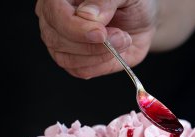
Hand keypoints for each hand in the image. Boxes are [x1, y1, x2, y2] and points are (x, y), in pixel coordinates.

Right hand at [35, 0, 157, 78]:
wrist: (140, 20)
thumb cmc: (129, 1)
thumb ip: (104, 0)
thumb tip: (88, 15)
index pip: (54, 14)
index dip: (76, 28)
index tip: (101, 34)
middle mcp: (55, 19)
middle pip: (57, 40)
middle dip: (91, 45)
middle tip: (120, 36)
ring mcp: (62, 43)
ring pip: (67, 59)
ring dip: (98, 55)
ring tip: (122, 39)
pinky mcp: (74, 62)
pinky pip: (81, 71)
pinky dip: (101, 64)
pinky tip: (116, 51)